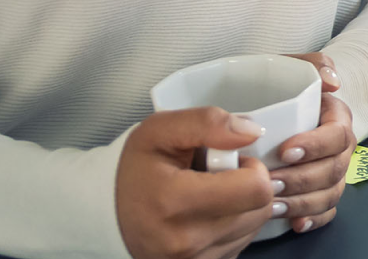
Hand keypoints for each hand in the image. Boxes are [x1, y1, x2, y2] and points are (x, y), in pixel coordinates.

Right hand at [116, 107, 275, 258]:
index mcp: (176, 201)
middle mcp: (187, 240)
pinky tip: (207, 215)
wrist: (107, 215)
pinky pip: (241, 243)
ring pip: (255, 227)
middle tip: (216, 177)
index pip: (257, 188)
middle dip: (248, 185)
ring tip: (207, 195)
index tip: (231, 161)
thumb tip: (251, 132)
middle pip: (260, 209)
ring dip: (242, 206)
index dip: (253, 168)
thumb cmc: (135, 170)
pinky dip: (233, 226)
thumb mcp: (160, 130)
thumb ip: (208, 123)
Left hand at [273, 52, 354, 233]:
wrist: (257, 110)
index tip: (285, 151)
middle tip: (271, 183)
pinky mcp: (321, 193)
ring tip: (272, 204)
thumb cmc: (274, 90)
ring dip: (303, 202)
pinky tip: (293, 223)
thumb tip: (333, 82)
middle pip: (335, 169)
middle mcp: (338, 147)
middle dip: (303, 180)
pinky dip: (312, 220)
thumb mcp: (289, 67)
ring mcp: (332, 172)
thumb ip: (312, 65)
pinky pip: (326, 212)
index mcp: (336, 118)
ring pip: (330, 194)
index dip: (315, 146)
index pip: (338, 135)